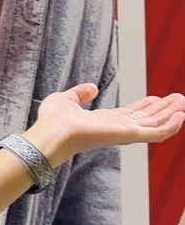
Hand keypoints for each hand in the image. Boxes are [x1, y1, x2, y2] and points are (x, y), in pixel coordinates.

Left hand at [29, 84, 184, 167]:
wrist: (53, 132)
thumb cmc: (54, 121)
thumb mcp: (67, 99)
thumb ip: (80, 94)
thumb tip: (92, 88)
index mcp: (105, 121)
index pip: (132, 114)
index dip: (146, 106)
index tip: (157, 98)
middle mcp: (118, 128)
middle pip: (148, 119)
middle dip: (164, 110)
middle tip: (180, 99)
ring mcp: (126, 133)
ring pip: (156, 125)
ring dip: (172, 115)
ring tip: (184, 104)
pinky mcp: (130, 136)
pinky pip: (157, 133)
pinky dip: (171, 126)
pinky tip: (182, 115)